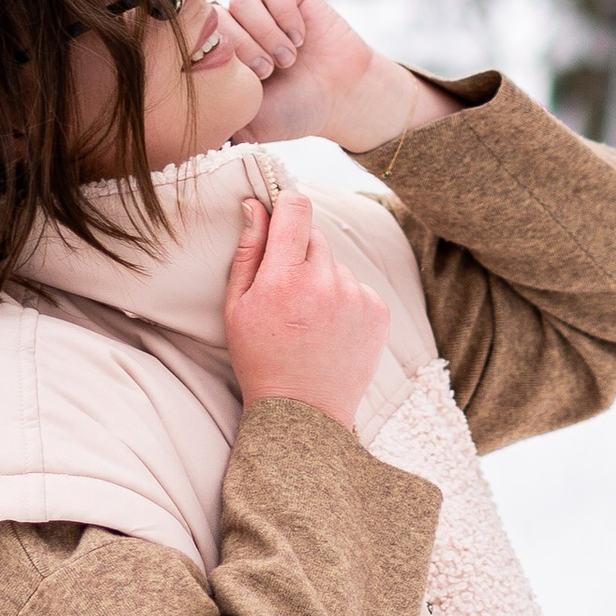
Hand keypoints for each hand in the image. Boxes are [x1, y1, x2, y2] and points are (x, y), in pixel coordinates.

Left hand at [212, 0, 447, 154]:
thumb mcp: (246, 120)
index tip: (248, 79)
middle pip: (218, 15)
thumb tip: (177, 123)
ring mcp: (263, 7)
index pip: (197, 36)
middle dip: (245, 46)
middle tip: (269, 72)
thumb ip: (215, 114)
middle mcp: (238, 24)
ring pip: (244, 0)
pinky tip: (300, 36)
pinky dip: (286, 12)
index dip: (219, 54)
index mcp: (221, 51)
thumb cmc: (293, 111)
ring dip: (266, 32)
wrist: (341, 98)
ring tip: (288, 58)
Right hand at [223, 190, 390, 426]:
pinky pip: (356, 287)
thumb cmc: (260, 358)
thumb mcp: (237, 306)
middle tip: (286, 291)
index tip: (279, 214)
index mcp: (285, 278)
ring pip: (334, 264)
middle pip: (315, 236)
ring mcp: (356, 297)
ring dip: (322, 279)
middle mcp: (325, 282)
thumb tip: (256, 205)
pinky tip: (329, 329)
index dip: (286, 205)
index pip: (296, 209)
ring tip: (308, 318)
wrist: (303, 410)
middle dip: (298, 253)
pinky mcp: (378, 311)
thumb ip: (248, 251)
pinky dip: (344, 299)